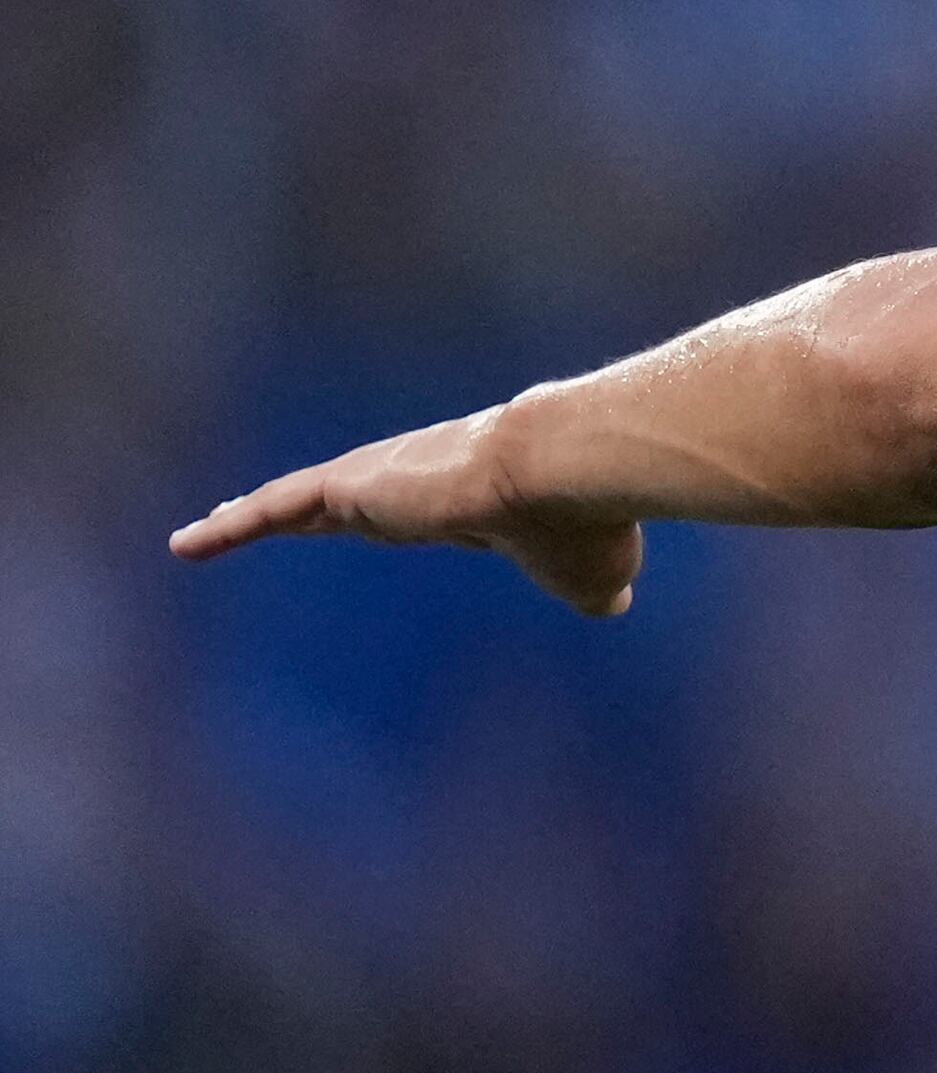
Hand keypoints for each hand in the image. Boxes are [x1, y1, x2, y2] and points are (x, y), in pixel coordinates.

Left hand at [169, 400, 644, 615]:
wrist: (564, 470)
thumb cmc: (586, 524)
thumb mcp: (594, 575)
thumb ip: (593, 589)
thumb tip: (610, 602)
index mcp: (473, 502)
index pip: (414, 512)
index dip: (384, 519)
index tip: (365, 523)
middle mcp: (418, 481)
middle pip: (345, 498)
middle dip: (307, 508)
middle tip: (263, 517)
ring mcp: (381, 481)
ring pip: (301, 500)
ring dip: (253, 517)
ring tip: (206, 532)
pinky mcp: (351, 486)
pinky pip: (275, 508)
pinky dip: (231, 526)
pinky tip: (190, 542)